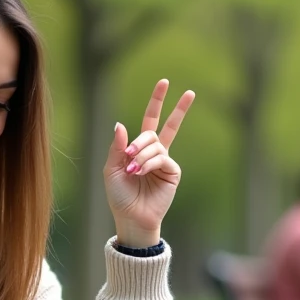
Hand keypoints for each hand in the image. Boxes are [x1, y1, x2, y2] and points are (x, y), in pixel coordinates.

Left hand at [104, 79, 195, 247]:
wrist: (130, 217)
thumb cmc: (119, 196)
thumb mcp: (110, 168)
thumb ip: (117, 146)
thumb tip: (122, 123)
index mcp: (139, 148)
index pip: (150, 119)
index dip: (157, 101)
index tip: (165, 82)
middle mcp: (155, 152)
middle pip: (165, 124)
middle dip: (177, 107)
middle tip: (189, 92)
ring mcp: (165, 161)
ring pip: (155, 142)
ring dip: (140, 154)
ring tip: (132, 170)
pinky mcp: (172, 171)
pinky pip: (161, 156)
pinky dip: (148, 162)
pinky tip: (140, 172)